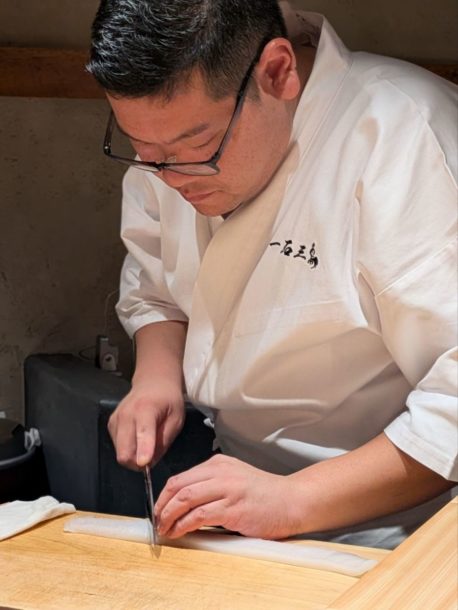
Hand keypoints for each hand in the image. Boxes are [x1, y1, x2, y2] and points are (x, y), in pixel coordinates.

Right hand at [107, 381, 184, 469]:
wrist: (152, 383)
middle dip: (137, 463)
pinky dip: (128, 448)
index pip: (143, 432)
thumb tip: (150, 462)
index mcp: (146, 409)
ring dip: (133, 456)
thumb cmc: (168, 401)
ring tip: (146, 444)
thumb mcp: (176, 419)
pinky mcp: (111, 424)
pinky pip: (117, 446)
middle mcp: (126, 414)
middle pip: (124, 450)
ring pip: (120, 452)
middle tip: (151, 459)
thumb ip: (164, 441)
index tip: (144, 464)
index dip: (143, 450)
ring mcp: (116, 419)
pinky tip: (137, 437)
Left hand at [155, 454, 300, 539]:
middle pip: (178, 486)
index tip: (159, 510)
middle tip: (157, 521)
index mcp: (219, 464)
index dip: (164, 496)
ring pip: (186, 498)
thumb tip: (184, 504)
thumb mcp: (235, 479)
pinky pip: (200, 515)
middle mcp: (221, 472)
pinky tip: (180, 532)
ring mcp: (227, 488)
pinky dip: (184, 525)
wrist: (292, 501)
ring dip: (170, 516)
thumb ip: (212, 485)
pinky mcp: (233, 507)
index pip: (181, 477)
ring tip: (165, 529)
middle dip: (162, 506)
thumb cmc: (265, 495)